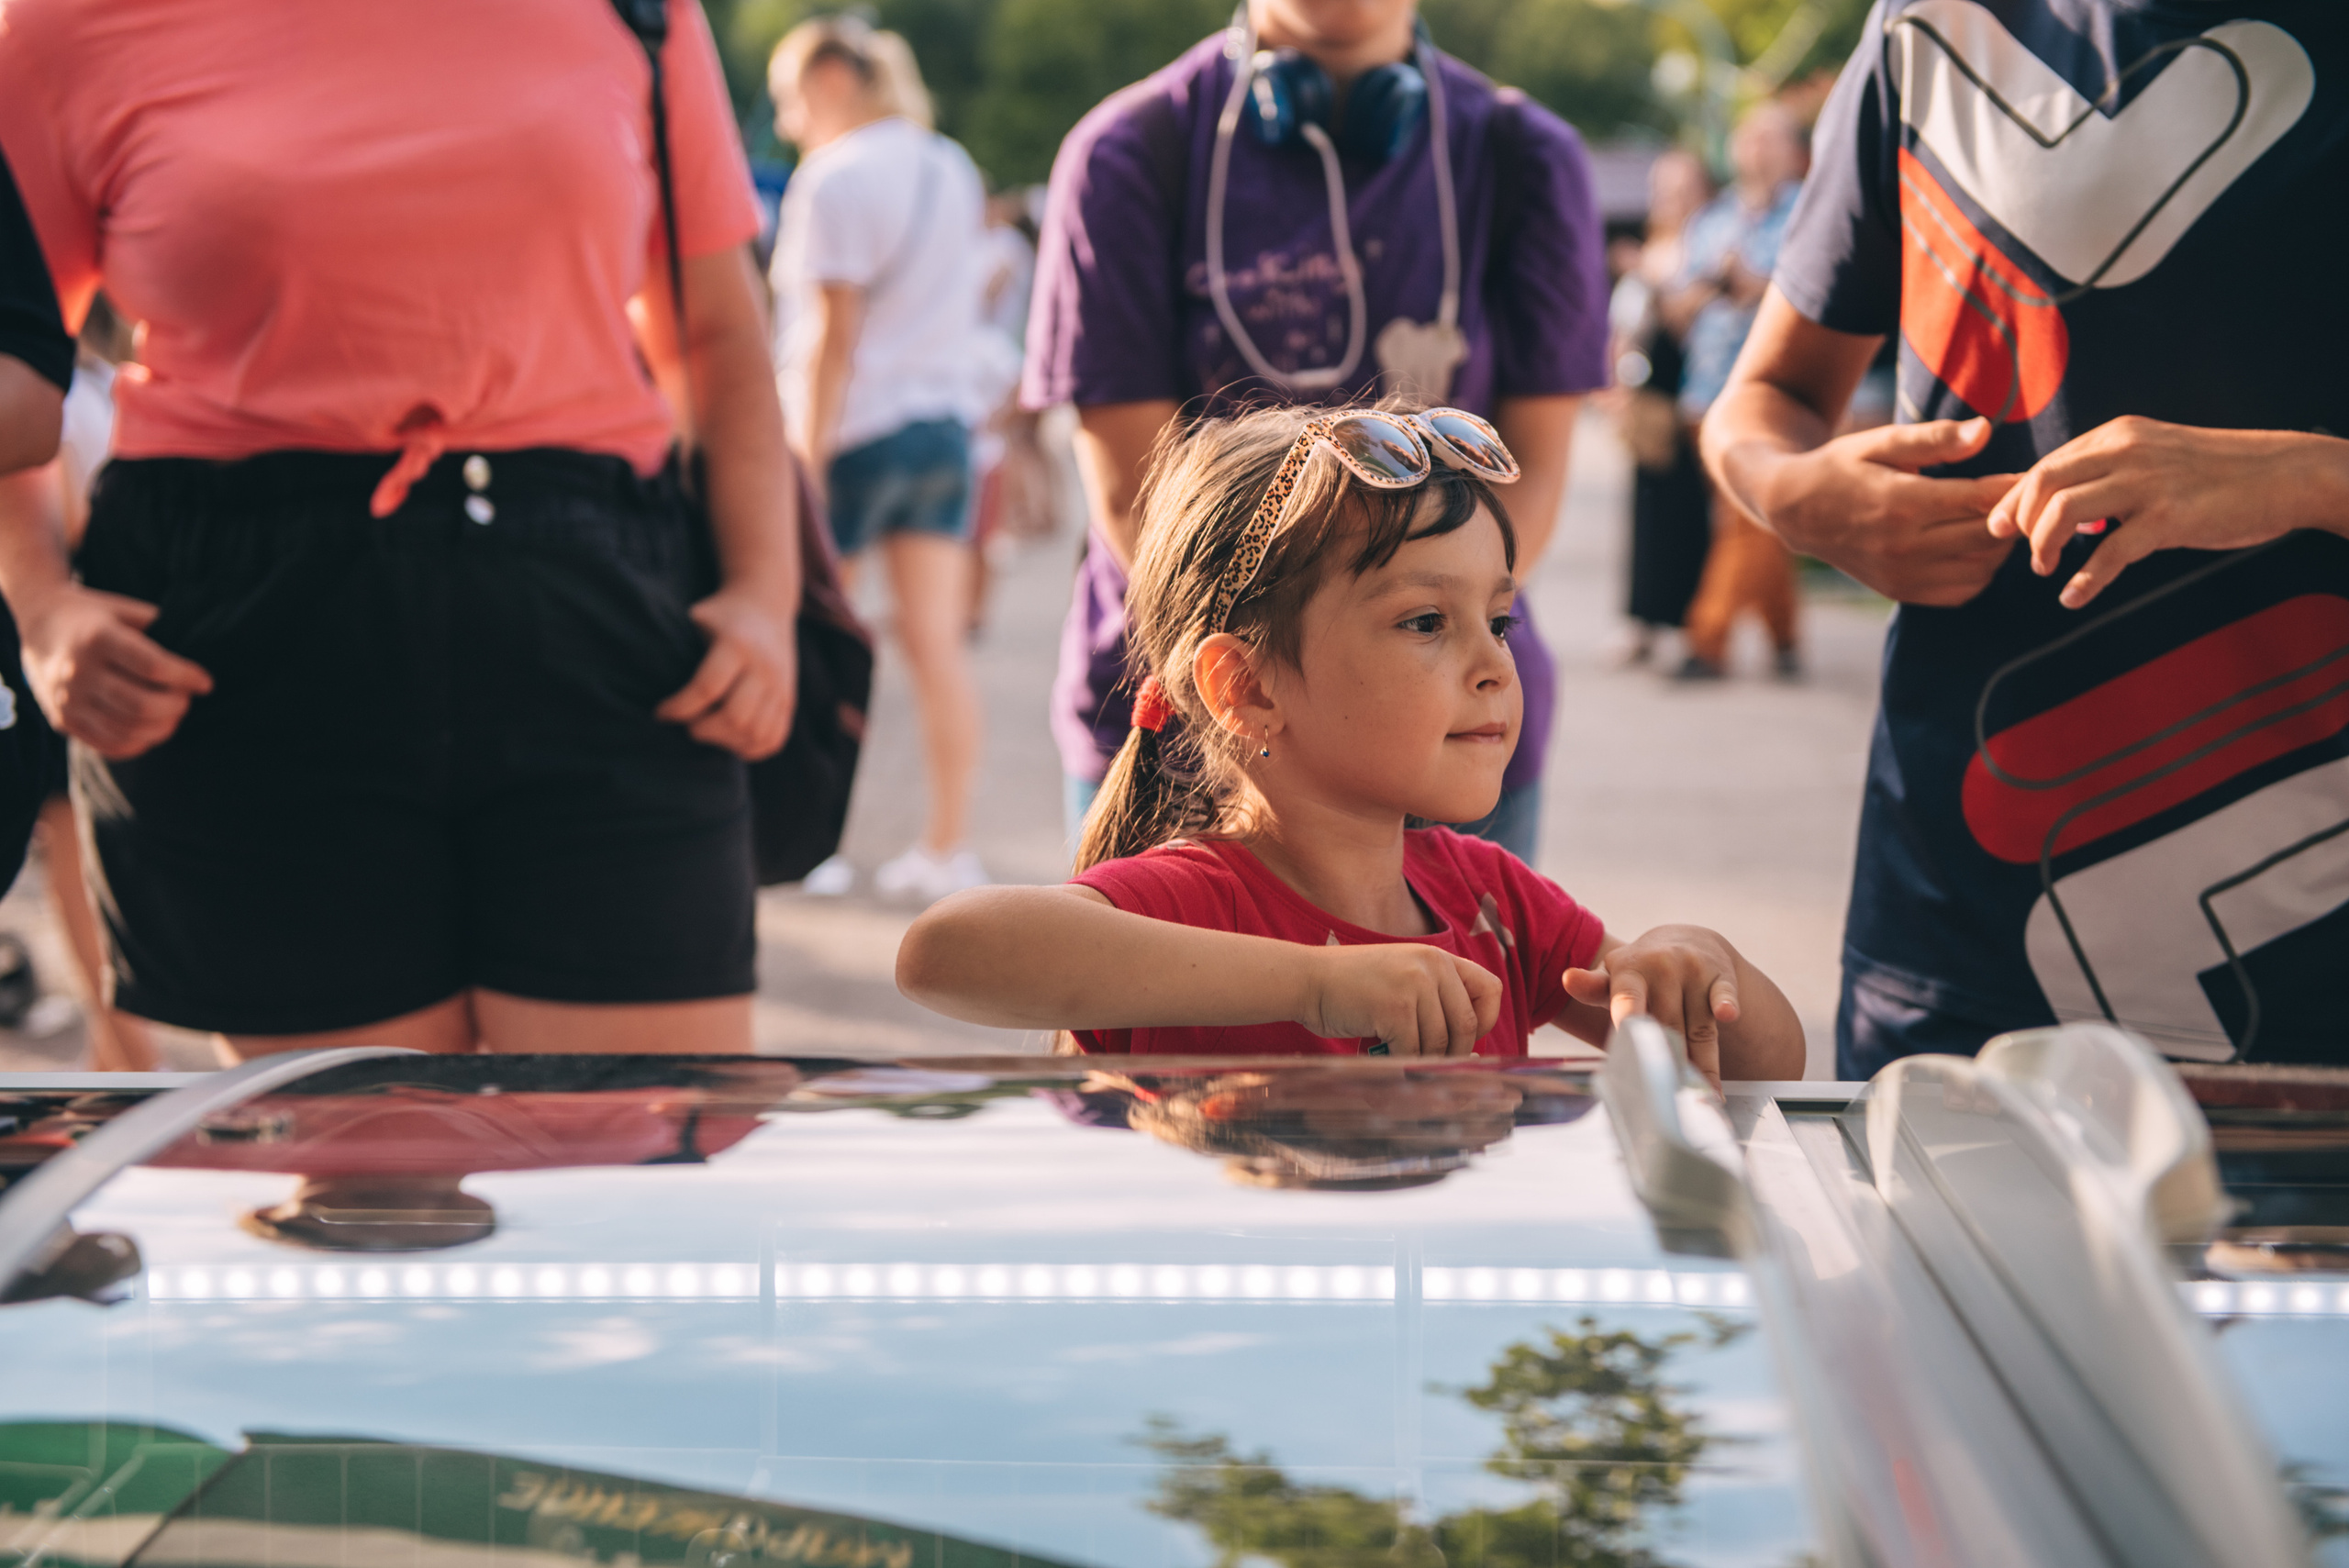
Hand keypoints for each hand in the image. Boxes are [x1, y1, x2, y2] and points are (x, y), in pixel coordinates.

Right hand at [18, 583, 212, 757]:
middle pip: (142, 704)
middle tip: (186, 699)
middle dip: (176, 706)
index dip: (187, 677)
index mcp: (97, 638)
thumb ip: (159, 628)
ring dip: (162, 727)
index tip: (205, 683)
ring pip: (128, 729)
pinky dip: (138, 743)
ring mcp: (67, 699)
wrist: (37, 622)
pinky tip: (151, 729)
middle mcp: (78, 671)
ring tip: (173, 714)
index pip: (154, 667)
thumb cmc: (94, 615)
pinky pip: (108, 744)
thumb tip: (202, 651)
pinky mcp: (62, 720)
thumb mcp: (124, 610)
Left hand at [654, 584, 798, 760]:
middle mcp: (764, 667)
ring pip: (754, 732)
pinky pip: (772, 738)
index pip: (707, 688)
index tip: (660, 713)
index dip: (679, 708)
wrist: (766, 602)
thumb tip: (639, 677)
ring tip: (707, 730)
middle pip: (734, 717)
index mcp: (736, 644)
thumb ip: (676, 646)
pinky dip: (749, 747)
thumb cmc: (719, 613)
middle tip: (687, 724)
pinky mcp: (790, 700)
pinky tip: (729, 738)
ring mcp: (781, 686)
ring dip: (724, 741)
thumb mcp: (696, 618)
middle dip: (702, 729)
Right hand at [1296, 944, 1501, 1057]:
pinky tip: (1382, 1055)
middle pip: (1467, 1025)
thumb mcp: (1402, 978)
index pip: (1490, 990)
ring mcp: (1414, 984)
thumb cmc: (1353, 988)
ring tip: (1398, 1057)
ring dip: (1421, 1060)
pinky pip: (1413, 1050)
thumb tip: (1469, 1053)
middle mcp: (1432, 965)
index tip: (1463, 1039)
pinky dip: (1400, 1062)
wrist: (1307, 979)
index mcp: (1438, 957)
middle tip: (1428, 1063)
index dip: (1485, 1021)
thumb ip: (1434, 1001)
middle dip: (1451, 1053)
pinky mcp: (1395, 1007)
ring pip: (1439, 1043)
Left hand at [1565, 924, 1743, 1089]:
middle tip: (1668, 1098)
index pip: (1627, 996)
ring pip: (1697, 1028)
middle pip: (1666, 1027)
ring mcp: (1693, 970)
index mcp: (1629, 971)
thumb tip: (1568, 978)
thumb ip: (1592, 987)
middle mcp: (1662, 966)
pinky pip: (1724, 995)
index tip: (1627, 1027)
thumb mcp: (1614, 979)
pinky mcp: (1721, 976)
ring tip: (1702, 1097)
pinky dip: (1726, 1005)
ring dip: (1702, 1064)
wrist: (1685, 940)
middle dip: (1669, 1063)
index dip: (1628, 1012)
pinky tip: (1728, 1015)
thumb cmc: (1640, 973)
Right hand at [1755, 417, 2018, 605]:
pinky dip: (1981, 572)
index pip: (1980, 499)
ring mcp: (1901, 574)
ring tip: (2002, 521)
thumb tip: (1985, 431)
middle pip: (1987, 536)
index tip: (2034, 474)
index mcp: (1901, 503)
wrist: (1795, 510)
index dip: (2014, 487)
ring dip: (2001, 546)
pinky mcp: (1900, 592)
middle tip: (2026, 498)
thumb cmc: (1842, 467)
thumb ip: (1935, 438)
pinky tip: (1976, 547)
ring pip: (1981, 568)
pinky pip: (1962, 591)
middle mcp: (1902, 546)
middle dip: (2014, 517)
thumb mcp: (1881, 441)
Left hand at [1985, 418, 2348, 608]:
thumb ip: (2109, 473)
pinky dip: (2084, 581)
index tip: (1998, 527)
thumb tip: (2062, 505)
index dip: (2013, 499)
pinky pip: (2110, 553)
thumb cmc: (2216, 473)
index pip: (2046, 464)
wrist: (2284, 474)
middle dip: (2018, 522)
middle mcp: (2125, 452)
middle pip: (2042, 483)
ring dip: (2041, 546)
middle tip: (2023, 552)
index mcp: (2117, 436)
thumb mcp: (2154, 456)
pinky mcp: (2170, 518)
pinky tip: (2073, 598)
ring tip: (2044, 570)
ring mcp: (2147, 484)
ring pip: (2063, 511)